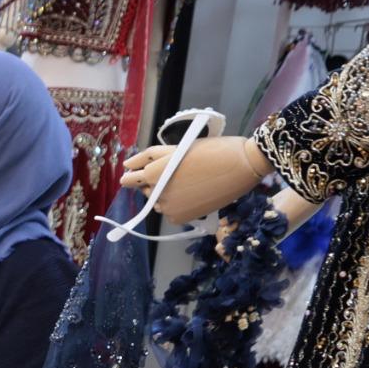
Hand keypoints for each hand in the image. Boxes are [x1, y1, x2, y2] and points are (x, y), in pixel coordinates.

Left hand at [118, 132, 269, 223]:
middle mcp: (157, 193)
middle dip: (157, 183)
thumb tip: (126, 165)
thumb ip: (148, 157)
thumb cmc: (211, 151)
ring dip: (167, 195)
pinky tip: (194, 194)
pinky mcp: (181, 218)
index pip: (130, 180)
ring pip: (159, 202)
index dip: (134, 176)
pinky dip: (178, 206)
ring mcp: (169, 208)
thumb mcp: (178, 148)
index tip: (141, 173)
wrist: (242, 165)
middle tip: (180, 172)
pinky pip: (171, 213)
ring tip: (190, 182)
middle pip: (147, 190)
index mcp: (153, 172)